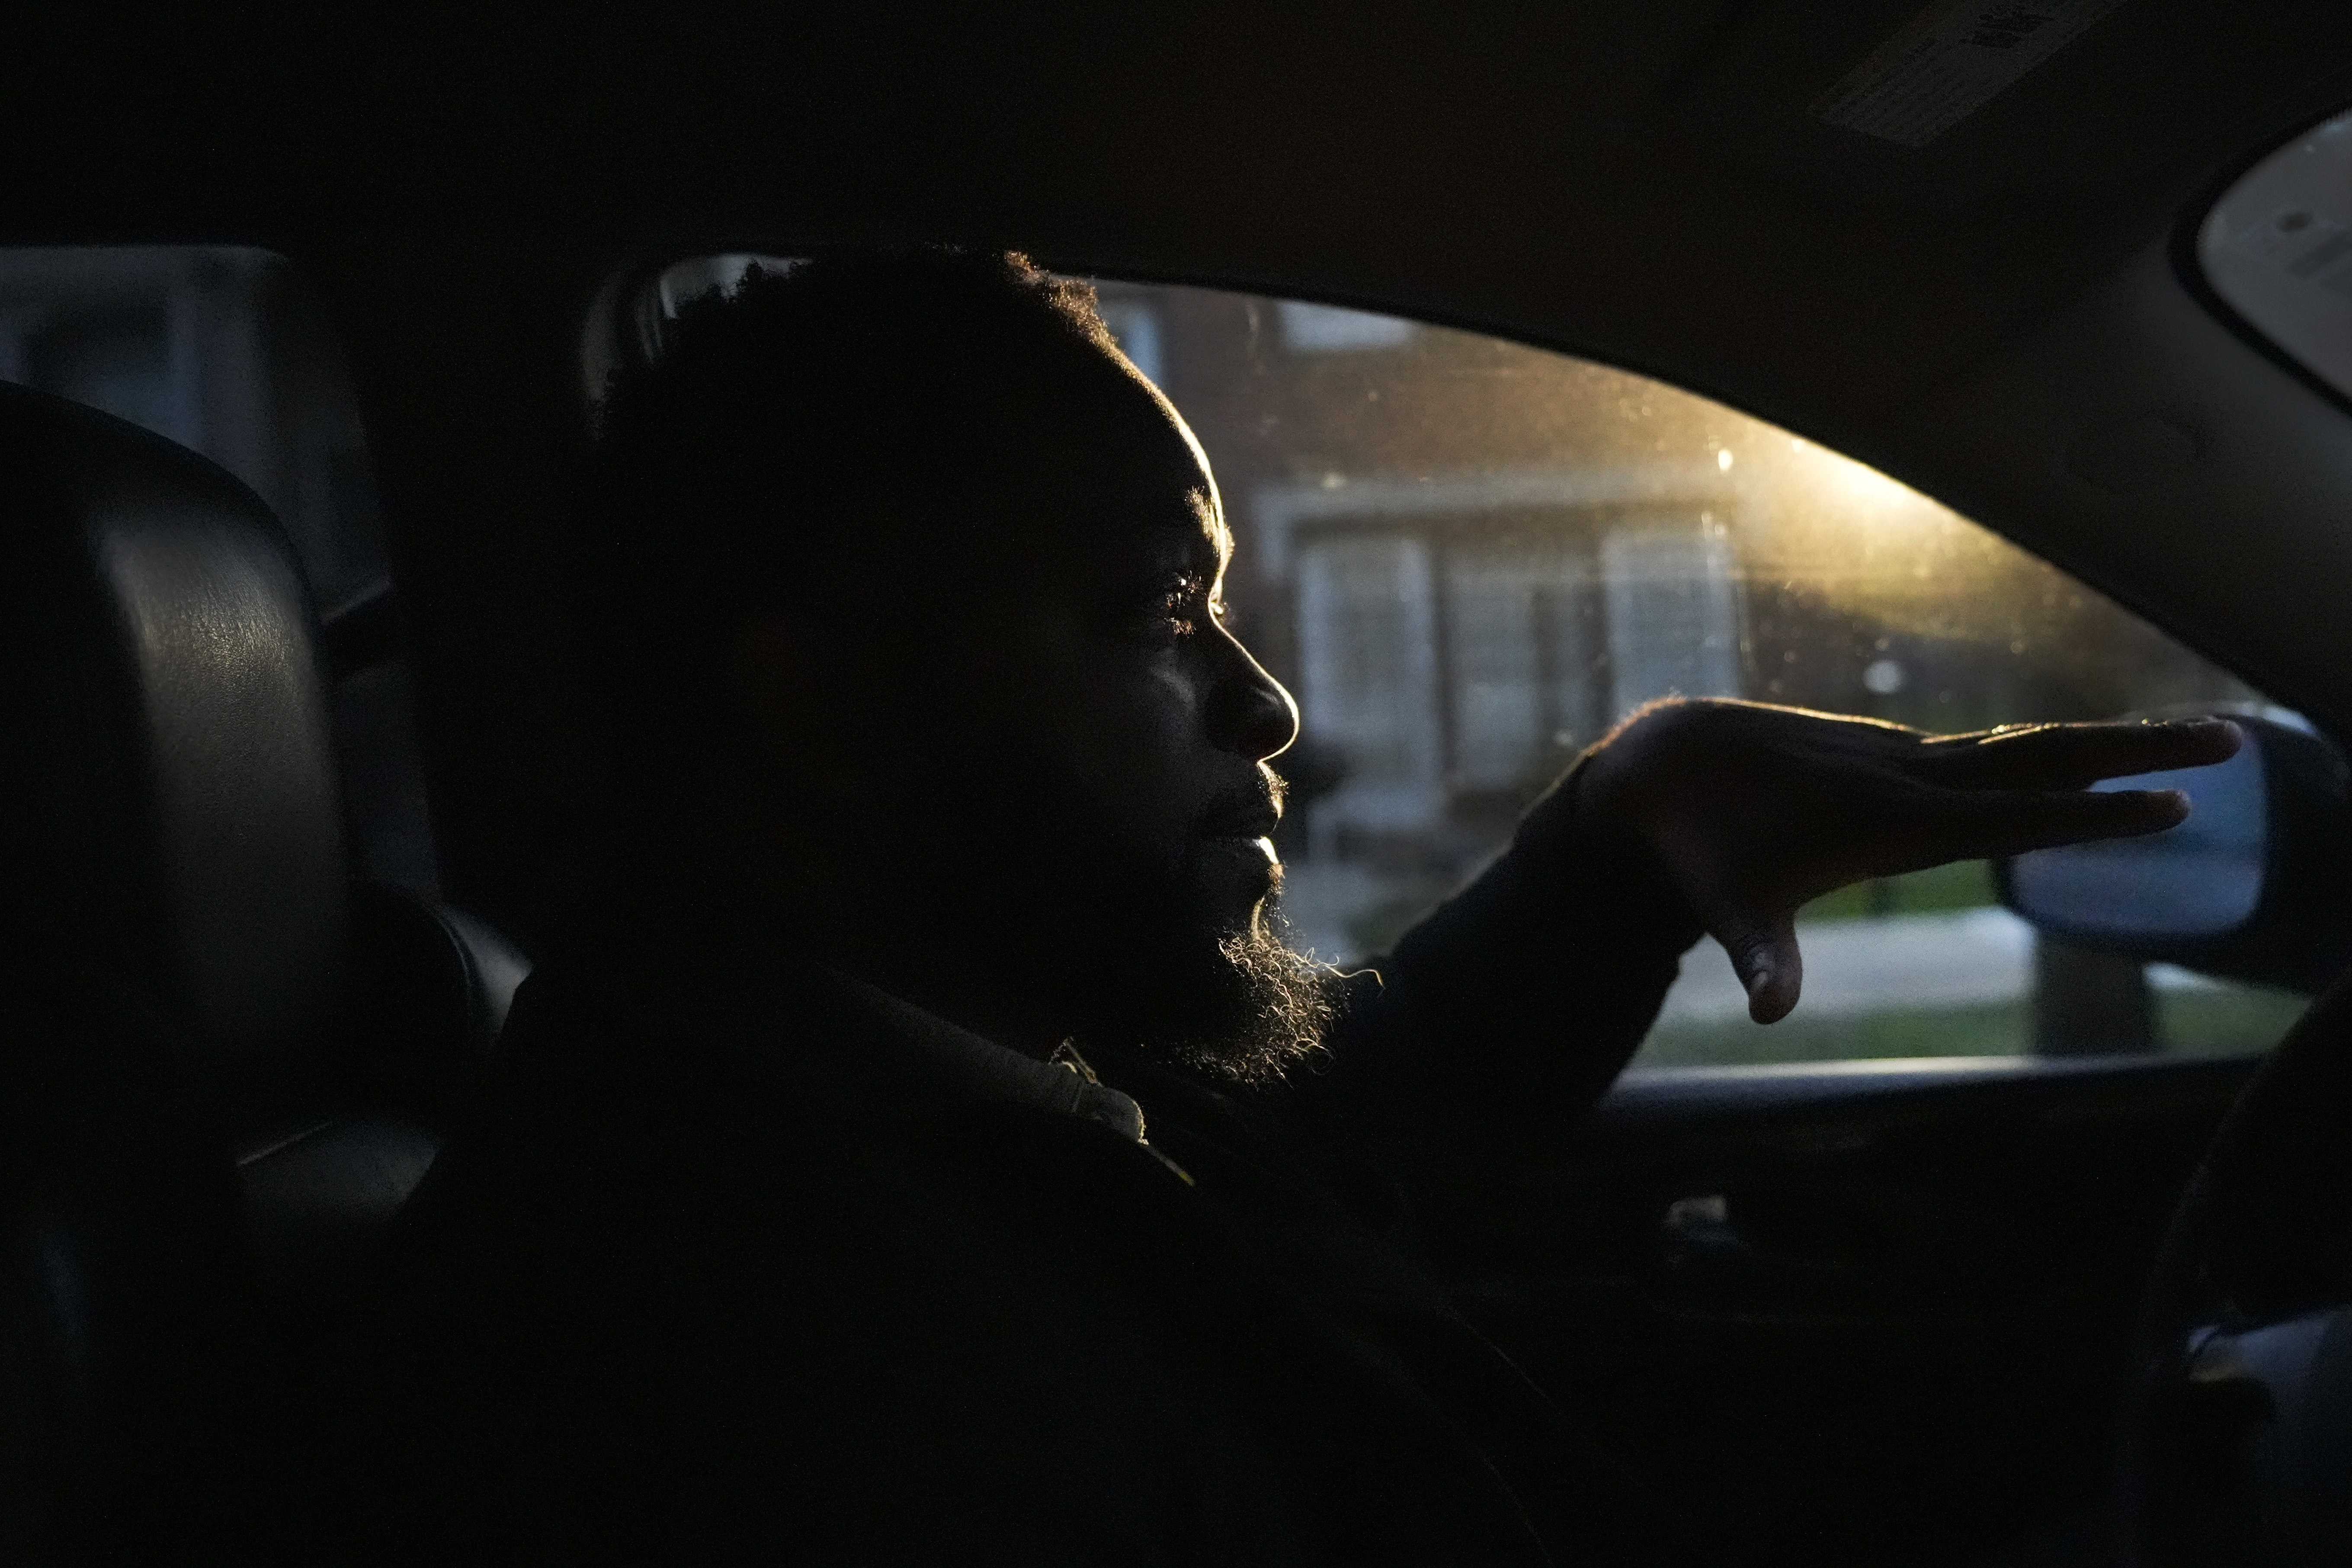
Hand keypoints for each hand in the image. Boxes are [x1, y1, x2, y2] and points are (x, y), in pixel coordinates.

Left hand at [1571, 700, 2243, 1023]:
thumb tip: (1766, 1011)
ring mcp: (1909, 760)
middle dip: (2138, 752)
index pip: (2013, 817)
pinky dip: (2056, 748)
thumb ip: (1760, 956)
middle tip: (2229, 744)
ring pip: (2028, 747)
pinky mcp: (1900, 756)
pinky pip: (1995, 750)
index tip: (2171, 805)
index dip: (2090, 815)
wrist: (1668, 764)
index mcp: (1891, 818)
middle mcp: (1911, 778)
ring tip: (2200, 741)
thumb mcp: (1730, 908)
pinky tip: (2102, 752)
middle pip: (2047, 760)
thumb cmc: (1704, 849)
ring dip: (2112, 743)